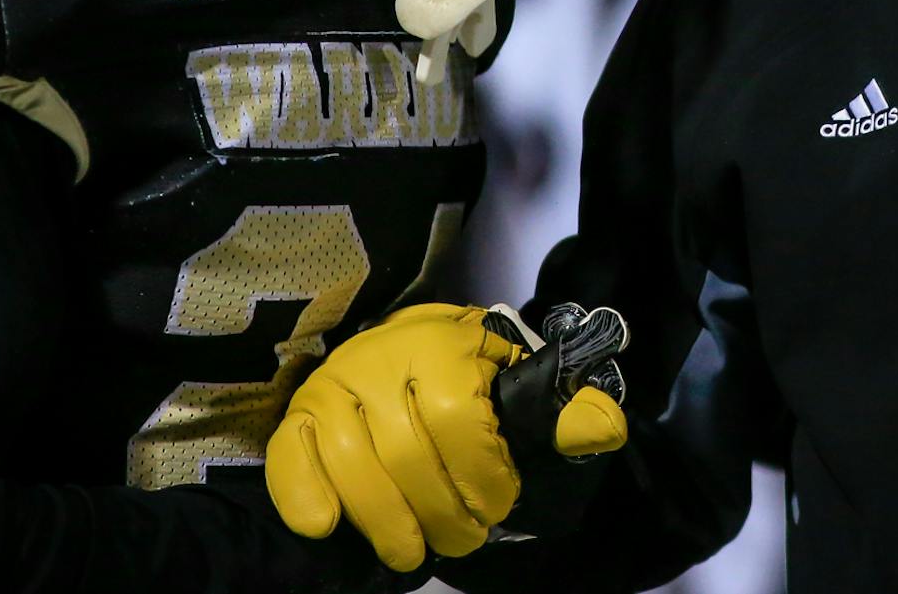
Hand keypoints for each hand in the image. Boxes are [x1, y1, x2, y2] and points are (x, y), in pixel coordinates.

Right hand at [265, 303, 626, 570]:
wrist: (405, 346)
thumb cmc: (469, 375)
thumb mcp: (518, 384)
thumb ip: (558, 411)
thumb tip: (605, 430)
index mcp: (447, 344)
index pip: (458, 420)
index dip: (481, 475)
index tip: (498, 505)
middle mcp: (384, 355)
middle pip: (406, 453)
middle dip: (440, 512)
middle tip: (463, 540)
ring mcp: (335, 383)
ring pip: (353, 464)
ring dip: (385, 522)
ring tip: (413, 553)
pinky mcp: (299, 413)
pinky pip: (292, 457)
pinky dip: (303, 494)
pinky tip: (326, 527)